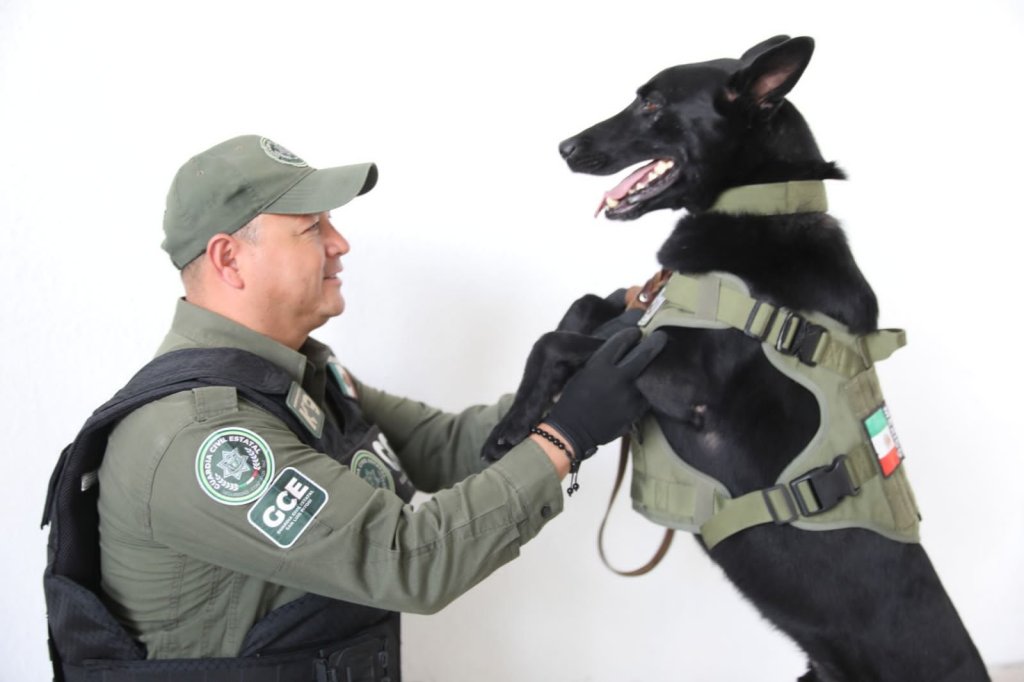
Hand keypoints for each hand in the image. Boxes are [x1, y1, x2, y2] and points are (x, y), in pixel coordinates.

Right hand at [544, 328, 666, 458]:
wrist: (572, 430)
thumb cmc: (573, 399)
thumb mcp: (583, 373)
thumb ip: (602, 360)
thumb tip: (621, 348)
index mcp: (600, 365)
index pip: (622, 340)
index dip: (632, 334)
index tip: (637, 332)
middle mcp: (617, 378)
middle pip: (644, 353)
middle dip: (656, 342)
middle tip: (662, 337)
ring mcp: (629, 395)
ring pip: (648, 375)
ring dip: (650, 369)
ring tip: (655, 363)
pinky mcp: (635, 411)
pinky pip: (646, 396)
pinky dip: (645, 391)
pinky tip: (642, 388)